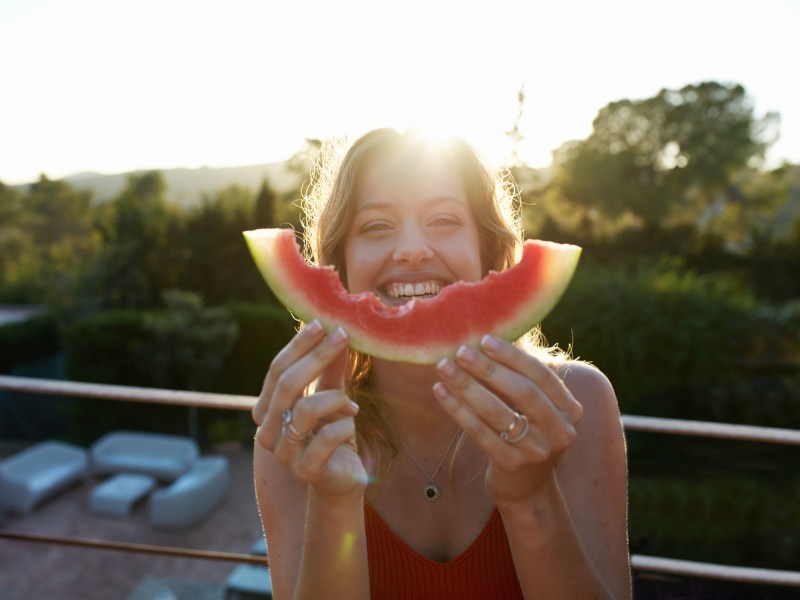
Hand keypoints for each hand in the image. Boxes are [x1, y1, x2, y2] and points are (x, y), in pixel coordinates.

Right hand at [252, 321, 366, 501]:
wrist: (342, 479)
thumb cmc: (333, 433)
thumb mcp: (331, 396)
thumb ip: (329, 369)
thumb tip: (336, 330)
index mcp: (267, 410)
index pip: (276, 370)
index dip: (298, 346)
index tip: (322, 324)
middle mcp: (268, 431)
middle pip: (287, 385)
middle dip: (317, 356)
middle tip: (342, 336)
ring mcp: (284, 453)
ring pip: (306, 409)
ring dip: (336, 398)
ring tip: (350, 403)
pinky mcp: (306, 470)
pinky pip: (327, 436)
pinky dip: (345, 424)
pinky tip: (351, 423)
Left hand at [432, 335, 583, 506]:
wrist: (526, 488)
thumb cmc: (526, 432)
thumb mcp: (535, 408)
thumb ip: (522, 378)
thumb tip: (487, 339)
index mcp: (570, 410)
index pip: (541, 375)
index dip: (513, 356)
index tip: (485, 339)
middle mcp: (561, 432)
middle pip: (522, 393)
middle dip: (489, 369)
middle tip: (461, 351)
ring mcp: (538, 451)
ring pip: (497, 413)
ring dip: (467, 386)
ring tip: (444, 367)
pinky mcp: (512, 466)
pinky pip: (480, 432)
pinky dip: (458, 409)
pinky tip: (440, 392)